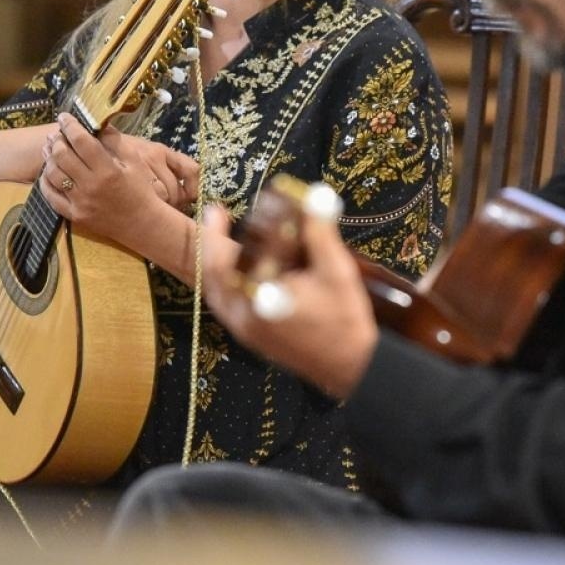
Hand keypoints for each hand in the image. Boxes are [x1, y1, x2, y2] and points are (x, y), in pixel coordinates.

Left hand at [38, 118, 194, 242]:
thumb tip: (99, 124)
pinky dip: (45, 182)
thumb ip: (116, 141)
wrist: (142, 223)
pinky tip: (47, 172)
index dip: (70, 126)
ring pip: (53, 174)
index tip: (64, 117)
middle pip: (62, 156)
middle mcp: (90, 185)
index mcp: (107, 169)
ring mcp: (80, 202)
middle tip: (57, 134)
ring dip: (48, 158)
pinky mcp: (74, 215)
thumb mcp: (135, 161)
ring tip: (50, 149)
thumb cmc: (141, 190)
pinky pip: (51, 197)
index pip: (81, 141)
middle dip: (57, 140)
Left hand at [199, 204, 377, 398]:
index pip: (225, 262)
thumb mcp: (336, 271)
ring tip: (224, 240)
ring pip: (217, 294)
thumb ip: (320, 232)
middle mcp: (244, 319)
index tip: (217, 209)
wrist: (353, 367)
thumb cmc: (345, 321)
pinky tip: (242, 269)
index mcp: (259, 300)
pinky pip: (229, 306)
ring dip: (218, 266)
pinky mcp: (253, 339)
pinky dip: (228, 283)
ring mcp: (246, 332)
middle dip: (211, 246)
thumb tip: (314, 197)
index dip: (218, 233)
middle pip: (212, 278)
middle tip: (216, 218)